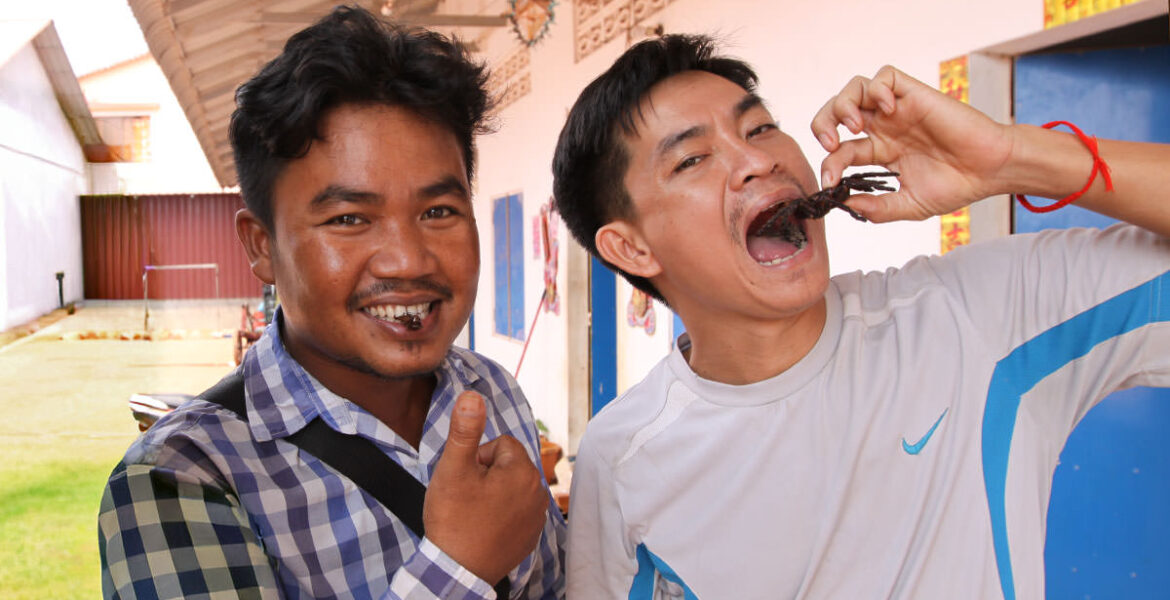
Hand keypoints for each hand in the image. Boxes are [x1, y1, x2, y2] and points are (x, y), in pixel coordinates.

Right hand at [424, 391, 547, 584]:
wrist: (458, 571)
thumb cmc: (454, 520)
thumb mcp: (453, 469)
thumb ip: (464, 430)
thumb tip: (472, 396)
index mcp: (522, 470)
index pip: (500, 444)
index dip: (477, 458)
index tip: (465, 479)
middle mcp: (538, 490)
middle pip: (507, 464)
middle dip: (486, 474)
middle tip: (467, 496)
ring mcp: (537, 515)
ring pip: (511, 487)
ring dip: (494, 493)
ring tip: (474, 513)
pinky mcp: (532, 534)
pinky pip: (517, 510)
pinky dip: (502, 514)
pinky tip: (484, 527)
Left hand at [810, 65, 1014, 221]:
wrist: (990, 170)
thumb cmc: (955, 186)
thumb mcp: (909, 205)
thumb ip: (877, 207)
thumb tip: (843, 204)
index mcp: (880, 152)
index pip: (841, 152)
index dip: (829, 165)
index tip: (831, 183)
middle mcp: (885, 128)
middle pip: (837, 112)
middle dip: (823, 124)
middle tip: (831, 144)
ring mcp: (898, 110)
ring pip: (855, 89)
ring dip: (844, 104)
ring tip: (856, 126)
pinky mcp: (915, 94)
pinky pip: (885, 76)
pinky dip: (877, 88)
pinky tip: (888, 109)